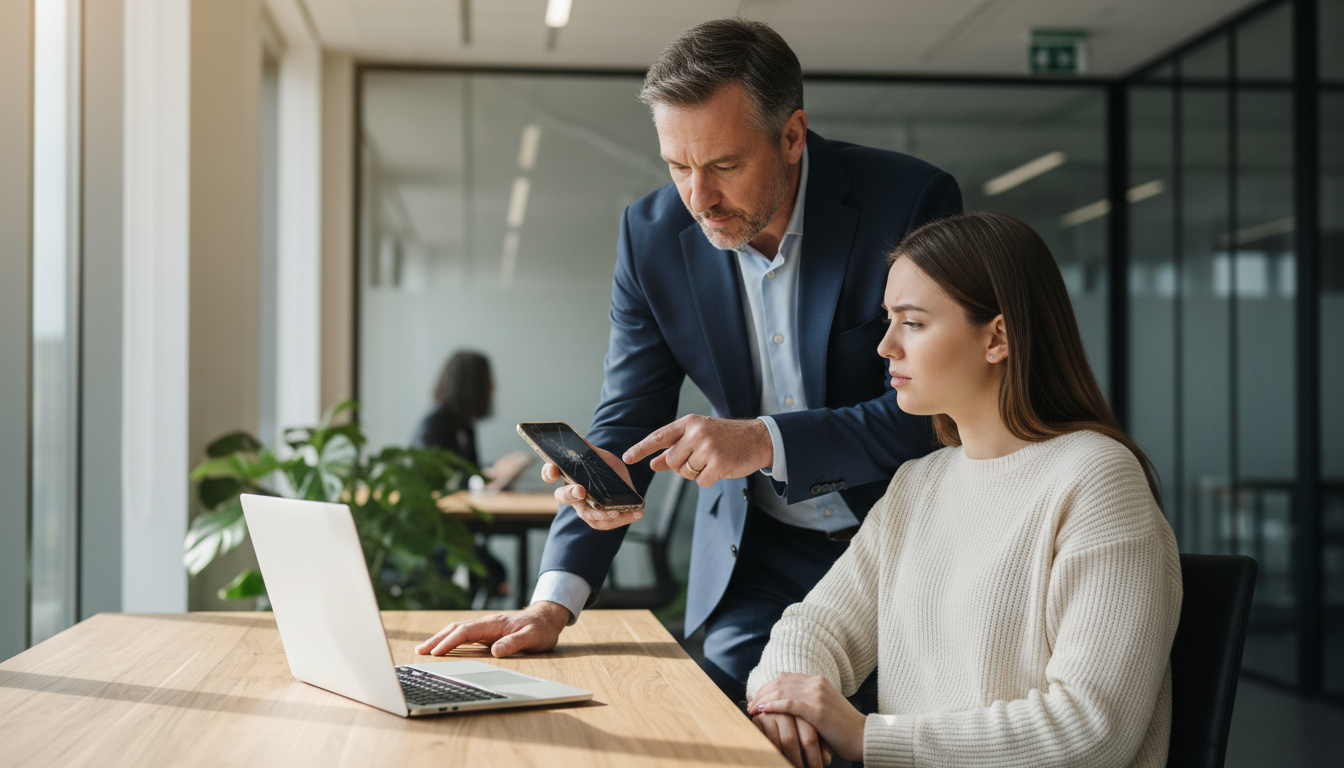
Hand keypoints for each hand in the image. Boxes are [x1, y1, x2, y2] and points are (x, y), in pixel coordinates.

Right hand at [414, 601, 569, 657]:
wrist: (547, 617)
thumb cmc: (542, 628)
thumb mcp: (533, 637)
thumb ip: (515, 643)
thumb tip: (495, 651)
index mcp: (494, 623)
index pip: (466, 632)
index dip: (449, 642)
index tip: (436, 652)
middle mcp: (487, 623)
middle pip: (455, 629)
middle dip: (436, 639)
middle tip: (419, 651)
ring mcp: (486, 627)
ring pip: (458, 630)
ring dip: (441, 639)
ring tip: (425, 650)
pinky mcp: (488, 631)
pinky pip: (465, 635)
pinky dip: (451, 640)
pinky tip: (444, 647)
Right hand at [541, 441, 642, 529]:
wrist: (619, 482)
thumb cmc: (603, 468)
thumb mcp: (600, 456)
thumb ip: (589, 449)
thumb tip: (575, 435)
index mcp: (567, 476)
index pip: (550, 473)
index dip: (548, 472)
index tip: (554, 470)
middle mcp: (572, 494)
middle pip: (563, 497)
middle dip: (570, 494)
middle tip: (580, 491)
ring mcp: (583, 509)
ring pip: (586, 515)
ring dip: (601, 514)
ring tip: (617, 511)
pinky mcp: (598, 519)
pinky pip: (605, 523)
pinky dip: (622, 519)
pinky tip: (636, 514)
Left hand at [622, 415, 772, 487]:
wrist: (758, 439)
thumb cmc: (726, 438)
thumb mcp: (699, 437)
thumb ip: (675, 449)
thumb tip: (653, 463)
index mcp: (689, 423)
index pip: (659, 436)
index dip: (641, 448)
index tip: (627, 458)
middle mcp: (696, 433)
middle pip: (672, 461)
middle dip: (682, 466)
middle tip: (700, 460)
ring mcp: (708, 448)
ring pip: (685, 472)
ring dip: (696, 473)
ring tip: (712, 461)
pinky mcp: (718, 463)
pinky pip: (700, 481)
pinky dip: (708, 480)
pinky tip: (720, 468)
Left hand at [748, 674, 865, 762]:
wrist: (862, 736)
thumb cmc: (841, 727)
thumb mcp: (823, 707)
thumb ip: (806, 701)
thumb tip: (783, 704)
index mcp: (818, 680)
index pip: (785, 678)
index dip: (768, 687)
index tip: (756, 698)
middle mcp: (816, 683)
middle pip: (780, 682)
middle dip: (762, 693)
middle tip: (749, 705)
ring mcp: (817, 695)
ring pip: (781, 691)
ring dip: (763, 700)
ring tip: (752, 710)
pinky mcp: (817, 710)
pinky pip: (789, 704)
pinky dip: (773, 706)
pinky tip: (762, 711)